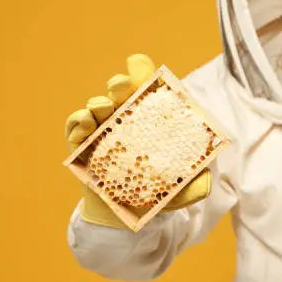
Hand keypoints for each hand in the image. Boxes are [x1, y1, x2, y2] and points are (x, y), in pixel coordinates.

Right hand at [65, 54, 211, 227]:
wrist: (129, 216)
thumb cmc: (160, 194)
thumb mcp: (183, 190)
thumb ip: (197, 185)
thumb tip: (206, 183)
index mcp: (152, 119)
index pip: (148, 87)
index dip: (142, 72)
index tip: (138, 64)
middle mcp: (127, 118)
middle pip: (121, 91)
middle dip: (120, 84)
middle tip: (120, 88)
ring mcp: (103, 128)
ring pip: (97, 106)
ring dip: (98, 103)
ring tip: (101, 108)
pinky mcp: (82, 143)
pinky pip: (76, 126)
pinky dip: (78, 122)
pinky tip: (85, 123)